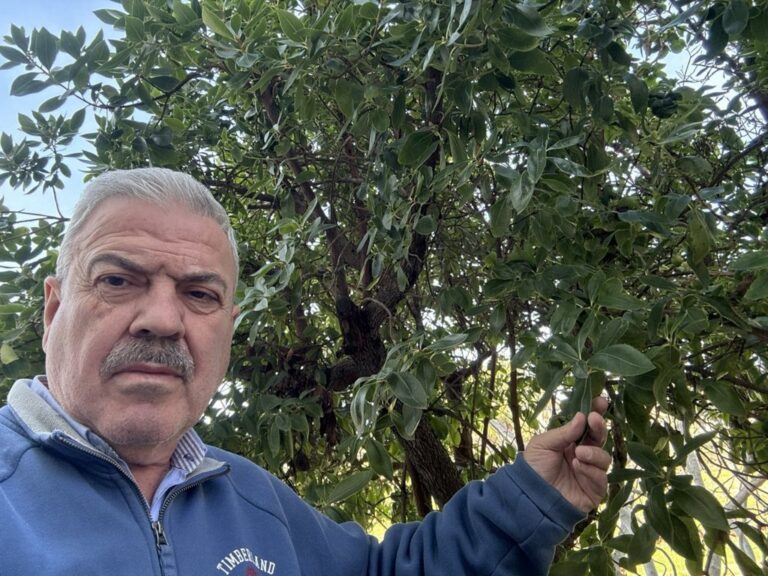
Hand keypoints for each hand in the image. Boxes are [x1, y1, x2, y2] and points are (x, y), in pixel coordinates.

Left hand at [523, 397, 610, 512]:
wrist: (530, 497)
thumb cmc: (534, 467)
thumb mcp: (543, 444)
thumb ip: (564, 432)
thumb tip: (582, 416)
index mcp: (570, 441)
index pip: (586, 425)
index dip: (595, 412)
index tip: (601, 400)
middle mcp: (583, 454)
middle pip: (599, 438)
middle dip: (599, 427)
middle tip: (594, 419)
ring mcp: (590, 472)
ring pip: (604, 457)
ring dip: (593, 452)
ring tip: (578, 453)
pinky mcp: (594, 489)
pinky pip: (601, 477)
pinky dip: (591, 470)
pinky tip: (577, 467)